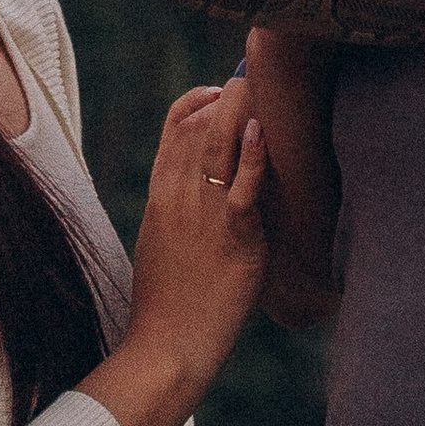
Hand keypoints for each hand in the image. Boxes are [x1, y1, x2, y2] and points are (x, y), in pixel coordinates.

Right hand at [124, 77, 267, 391]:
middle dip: (229, 94)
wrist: (166, 347)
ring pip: (217, 143)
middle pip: (198, 123)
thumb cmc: (167, 304)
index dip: (200, 100)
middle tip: (257, 78)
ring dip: (240, 108)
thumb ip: (180, 213)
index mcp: (160, 194)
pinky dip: (254, 156)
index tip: (222, 91)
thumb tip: (203, 198)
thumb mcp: (163, 244)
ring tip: (261, 84)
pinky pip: (243, 187)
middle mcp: (177, 195)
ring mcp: (203, 213)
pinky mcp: (232, 236)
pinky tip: (264, 131)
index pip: (174, 127)